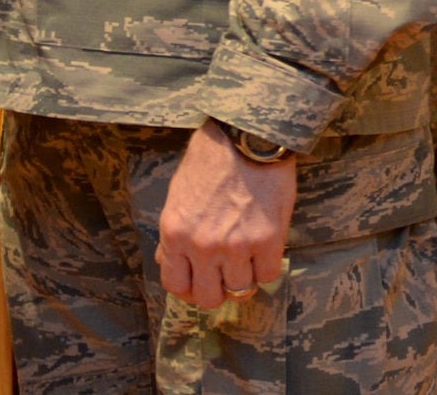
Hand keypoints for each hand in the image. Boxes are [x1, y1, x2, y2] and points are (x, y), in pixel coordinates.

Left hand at [155, 122, 296, 310]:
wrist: (243, 137)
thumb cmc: (208, 160)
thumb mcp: (177, 194)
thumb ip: (174, 233)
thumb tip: (168, 260)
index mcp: (174, 232)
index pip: (175, 285)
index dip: (188, 288)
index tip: (198, 282)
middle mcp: (202, 246)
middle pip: (208, 298)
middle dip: (216, 290)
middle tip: (224, 275)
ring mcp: (236, 246)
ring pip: (241, 291)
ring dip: (244, 278)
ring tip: (246, 257)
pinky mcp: (268, 242)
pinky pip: (268, 276)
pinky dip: (266, 267)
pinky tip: (263, 249)